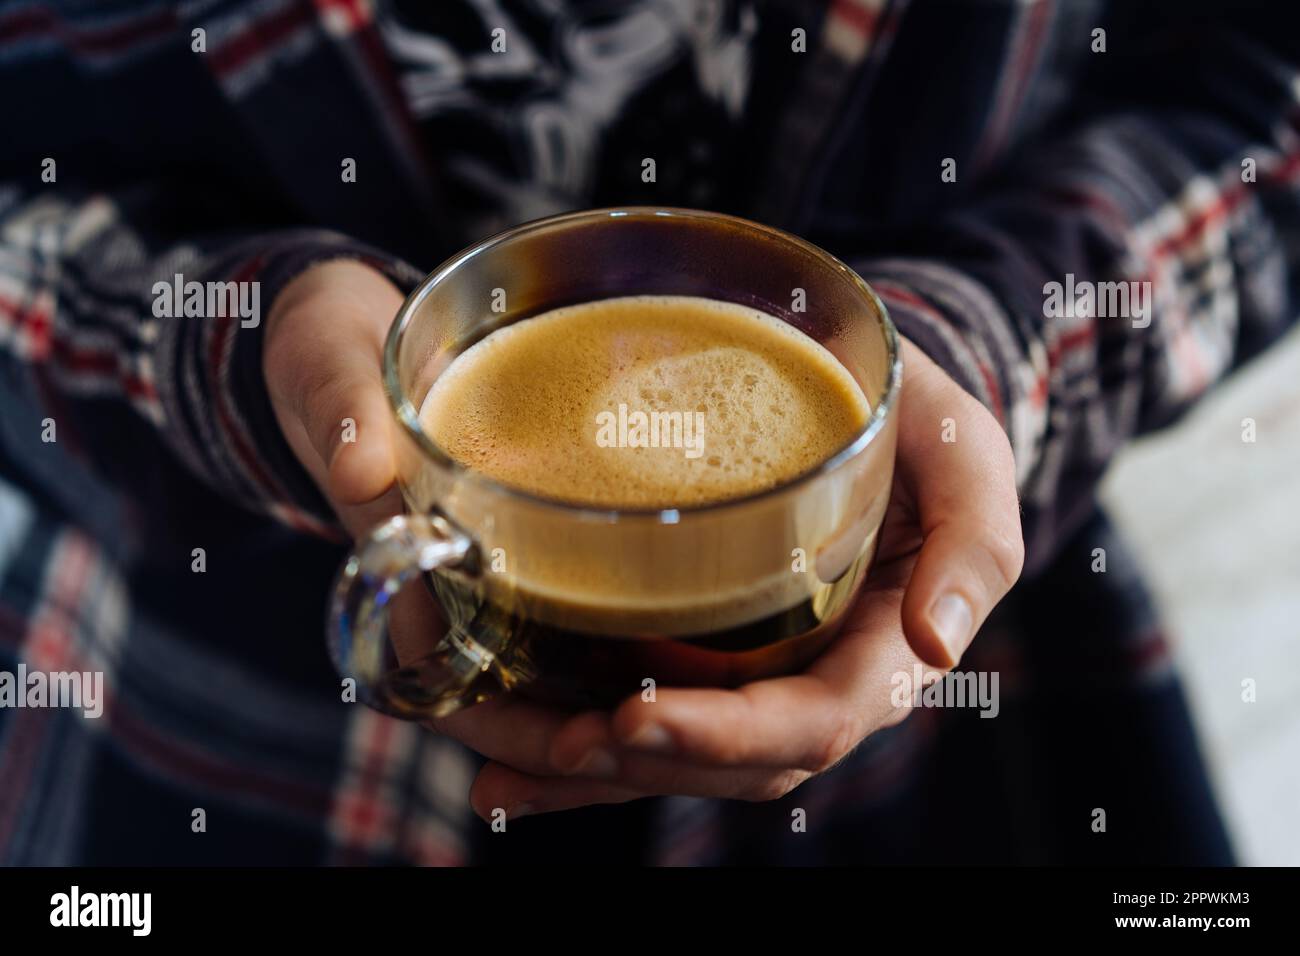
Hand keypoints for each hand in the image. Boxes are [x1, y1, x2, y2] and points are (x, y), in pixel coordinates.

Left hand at [263, 271, 1022, 818]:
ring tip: (497, 769)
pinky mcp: (710, 659)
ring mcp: (757, 679)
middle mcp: (814, 682)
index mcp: (881, 652)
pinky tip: (502, 770)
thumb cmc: (921, 427)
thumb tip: (939, 648)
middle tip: (548, 740)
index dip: (726, 734)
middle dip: (640, 764)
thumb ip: (974, 546)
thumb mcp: (967, 460)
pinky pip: (646, 722)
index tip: (636, 713)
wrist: (872, 404)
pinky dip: (573, 758)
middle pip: (729, 762)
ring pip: (676, 760)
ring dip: (586, 777)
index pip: (809, 723)